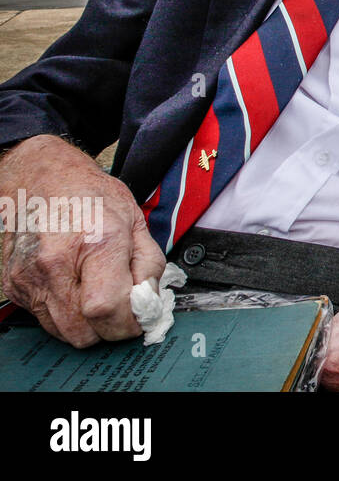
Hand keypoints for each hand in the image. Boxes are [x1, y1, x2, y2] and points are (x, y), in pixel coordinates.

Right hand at [0, 134, 165, 346]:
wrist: (44, 179)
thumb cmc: (91, 196)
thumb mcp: (136, 221)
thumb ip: (149, 266)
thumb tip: (150, 303)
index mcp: (96, 242)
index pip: (107, 309)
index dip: (128, 323)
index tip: (139, 318)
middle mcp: (56, 262)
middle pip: (83, 331)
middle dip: (109, 328)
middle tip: (121, 308)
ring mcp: (30, 276)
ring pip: (63, 332)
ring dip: (87, 325)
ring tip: (98, 293)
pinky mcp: (15, 285)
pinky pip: (45, 320)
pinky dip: (65, 314)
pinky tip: (75, 287)